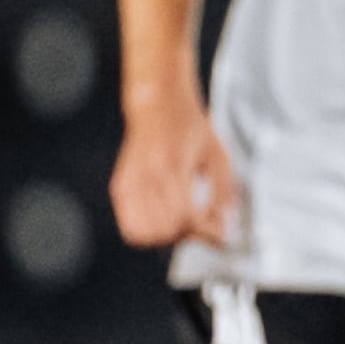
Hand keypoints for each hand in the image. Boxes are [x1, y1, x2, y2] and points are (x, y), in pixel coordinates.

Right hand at [110, 95, 243, 248]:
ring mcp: (129, 182)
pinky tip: (166, 220)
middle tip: (203, 227)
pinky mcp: (120, 187)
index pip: (184, 215)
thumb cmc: (190, 127)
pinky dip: (150, 232)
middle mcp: (146, 175)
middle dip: (188, 236)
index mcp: (173, 165)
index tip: (221, 236)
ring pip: (143, 234)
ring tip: (183, 225)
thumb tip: (224, 225)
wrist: (158, 105)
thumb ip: (224, 192)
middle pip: (164, 230)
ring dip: (167, 238)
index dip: (205, 232)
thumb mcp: (218, 155)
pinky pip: (130, 226)